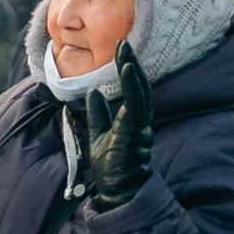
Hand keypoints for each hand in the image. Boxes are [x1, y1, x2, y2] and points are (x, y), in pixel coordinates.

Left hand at [82, 43, 153, 211]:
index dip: (127, 70)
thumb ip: (98, 115)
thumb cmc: (111, 167)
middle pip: (139, 86)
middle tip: (122, 43)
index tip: (120, 51)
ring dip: (132, 69)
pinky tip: (127, 69)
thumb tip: (93, 92)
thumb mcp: (97, 135)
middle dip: (131, 64)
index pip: (133, 90)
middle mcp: (140, 120)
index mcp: (132, 120)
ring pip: (140, 91)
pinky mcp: (136, 131)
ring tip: (124, 50)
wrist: (118, 190)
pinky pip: (136, 104)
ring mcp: (140, 125)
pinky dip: (132, 85)